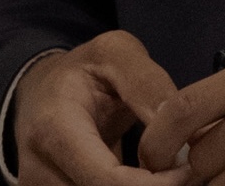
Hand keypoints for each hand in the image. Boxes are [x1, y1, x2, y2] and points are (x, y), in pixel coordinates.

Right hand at [13, 32, 190, 185]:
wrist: (41, 94)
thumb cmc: (83, 71)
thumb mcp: (115, 53)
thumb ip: (148, 85)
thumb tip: (186, 134)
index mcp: (52, 131)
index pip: (108, 181)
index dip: (157, 185)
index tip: (186, 168)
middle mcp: (38, 172)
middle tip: (179, 171)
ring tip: (160, 172)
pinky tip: (141, 178)